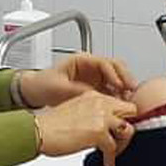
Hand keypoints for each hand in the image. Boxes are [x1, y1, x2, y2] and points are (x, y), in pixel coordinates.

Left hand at [16, 54, 137, 107]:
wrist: (34, 92)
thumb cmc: (42, 84)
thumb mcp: (59, 87)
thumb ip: (78, 91)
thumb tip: (95, 98)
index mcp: (82, 60)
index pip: (105, 62)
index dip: (114, 73)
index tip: (119, 85)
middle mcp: (91, 67)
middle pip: (116, 67)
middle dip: (126, 78)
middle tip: (131, 90)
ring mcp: (95, 77)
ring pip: (117, 79)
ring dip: (124, 88)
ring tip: (128, 100)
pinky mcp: (96, 89)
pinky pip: (112, 91)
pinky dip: (118, 97)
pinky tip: (121, 105)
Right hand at [35, 92, 137, 165]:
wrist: (39, 131)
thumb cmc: (51, 125)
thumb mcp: (76, 110)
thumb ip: (93, 113)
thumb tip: (105, 127)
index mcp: (94, 96)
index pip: (120, 103)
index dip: (122, 117)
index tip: (120, 129)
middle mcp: (100, 103)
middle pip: (131, 111)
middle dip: (127, 126)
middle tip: (120, 140)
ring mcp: (101, 117)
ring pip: (128, 130)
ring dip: (122, 144)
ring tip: (114, 153)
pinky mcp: (98, 133)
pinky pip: (113, 148)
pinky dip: (111, 158)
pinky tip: (107, 163)